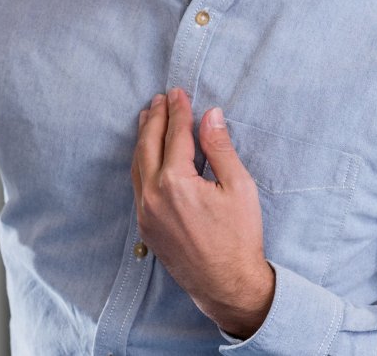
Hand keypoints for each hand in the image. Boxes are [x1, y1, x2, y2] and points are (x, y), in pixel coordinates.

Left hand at [131, 88, 274, 337]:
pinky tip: (147, 153)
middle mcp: (152, 194)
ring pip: (137, 163)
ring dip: (144, 137)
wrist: (226, 284)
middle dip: (155, 118)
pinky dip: (141, 161)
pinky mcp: (144, 224)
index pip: (175, 134)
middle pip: (148, 144)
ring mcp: (144, 210)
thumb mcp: (239, 187)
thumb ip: (220, 148)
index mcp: (176, 182)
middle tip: (160, 99)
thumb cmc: (238, 237)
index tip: (177, 92)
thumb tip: (210, 115)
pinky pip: (137, 183)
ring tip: (150, 117)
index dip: (178, 110)